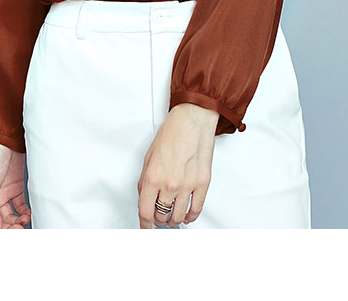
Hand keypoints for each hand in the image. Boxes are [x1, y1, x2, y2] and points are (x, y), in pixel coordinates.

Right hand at [0, 140, 30, 228]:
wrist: (7, 139)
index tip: (1, 237)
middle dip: (6, 228)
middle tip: (17, 230)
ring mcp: (3, 193)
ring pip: (8, 215)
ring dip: (16, 221)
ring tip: (23, 222)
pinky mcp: (15, 188)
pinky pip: (19, 205)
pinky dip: (23, 212)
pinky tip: (27, 214)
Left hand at [137, 103, 218, 228]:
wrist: (193, 119)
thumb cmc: (172, 132)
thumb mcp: (149, 156)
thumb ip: (145, 180)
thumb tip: (145, 198)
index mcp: (153, 177)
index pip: (145, 212)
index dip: (144, 225)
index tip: (145, 228)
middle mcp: (170, 184)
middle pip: (161, 216)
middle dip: (158, 218)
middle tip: (158, 216)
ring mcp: (188, 185)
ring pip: (178, 217)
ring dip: (173, 220)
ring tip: (171, 216)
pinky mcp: (203, 183)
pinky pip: (196, 210)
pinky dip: (190, 217)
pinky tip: (186, 215)